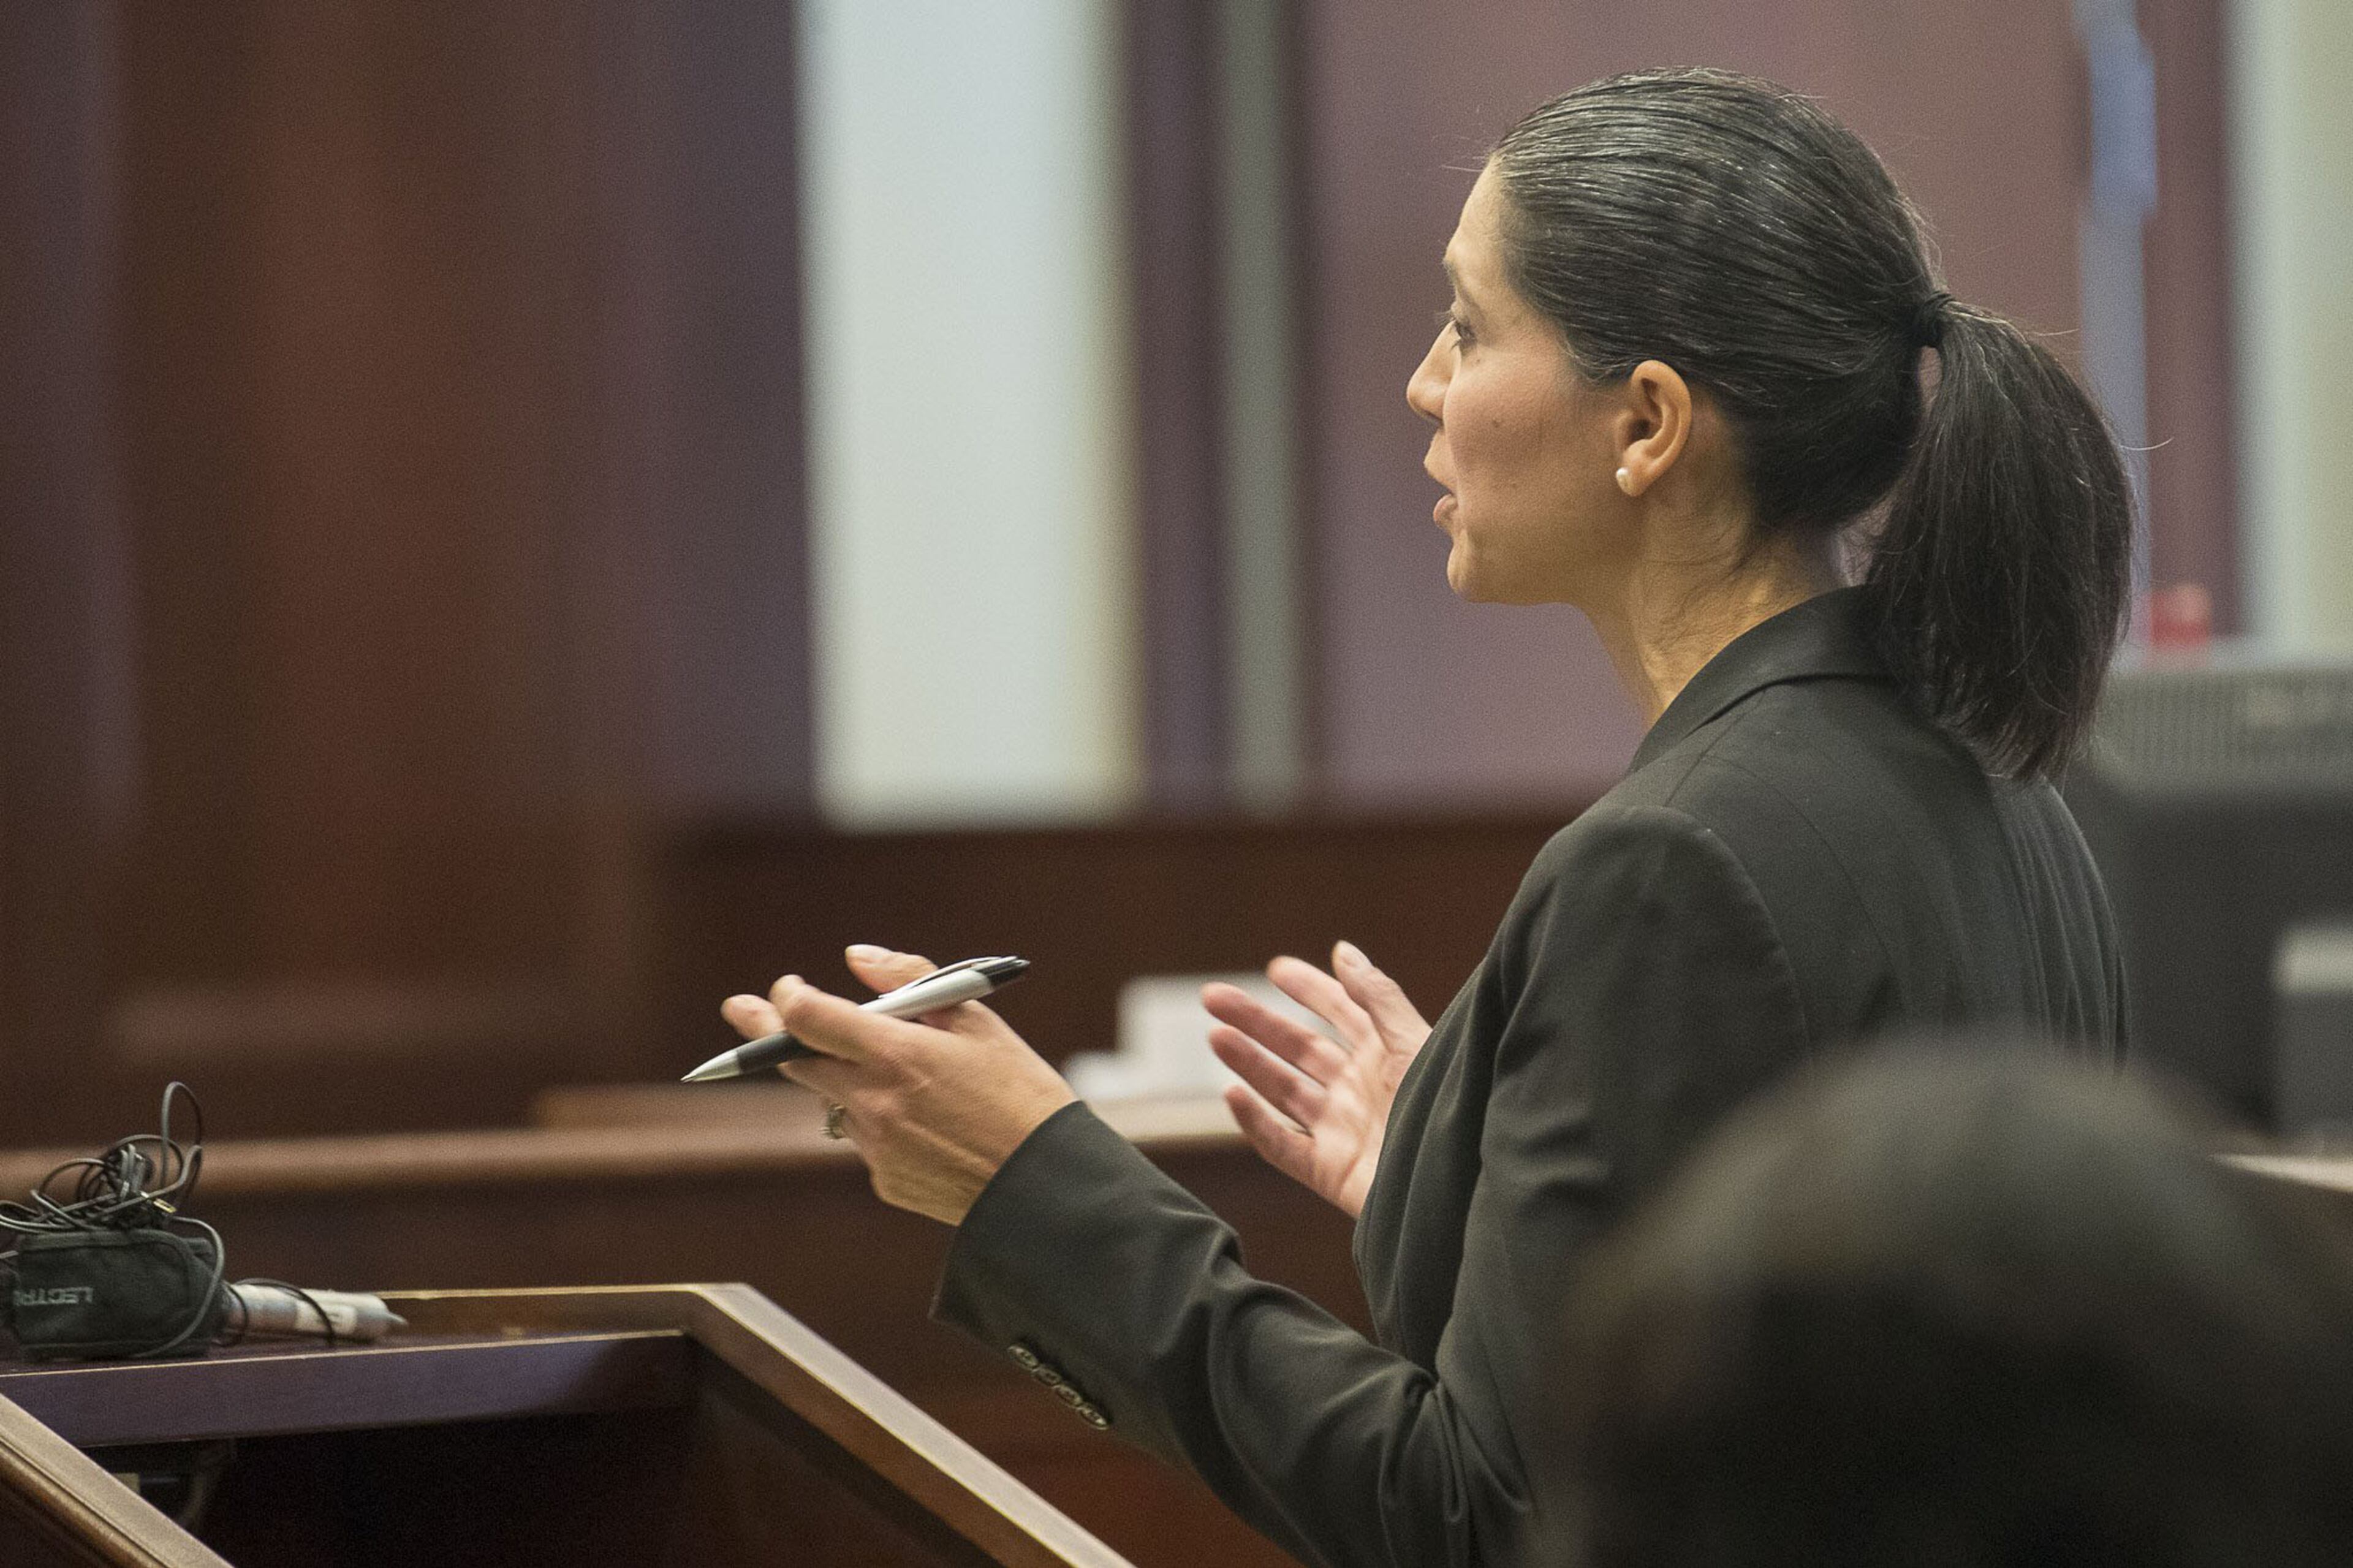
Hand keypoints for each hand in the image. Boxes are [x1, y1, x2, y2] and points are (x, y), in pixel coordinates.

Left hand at [720, 945, 1076, 1225]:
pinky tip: (929, 1125)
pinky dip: (879, 1121)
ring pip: (834, 1100)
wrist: (1050, 1187)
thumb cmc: (1025, 1095)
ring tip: (911, 1083)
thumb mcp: (979, 1022)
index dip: (787, 998)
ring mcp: (875, 1146)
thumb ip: (912, 979)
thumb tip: (857, 957)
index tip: (786, 988)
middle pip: (796, 1062)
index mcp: (899, 1054)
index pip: (809, 1018)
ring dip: (844, 1080)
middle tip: (742, 1008)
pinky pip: (864, 1139)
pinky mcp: (884, 1180)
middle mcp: (875, 1101)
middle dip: (766, 1033)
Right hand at [1203, 941, 1430, 1217]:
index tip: (1276, 968)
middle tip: (1213, 997)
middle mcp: (1360, 1091)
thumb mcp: (1415, 1045)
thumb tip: (1342, 951)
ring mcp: (1341, 1131)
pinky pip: (1282, 1146)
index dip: (1310, 990)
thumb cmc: (1447, 1113)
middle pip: (1299, 1049)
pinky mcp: (1329, 1172)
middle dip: (1257, 1022)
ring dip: (1248, 1063)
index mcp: (1387, 1057)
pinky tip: (1231, 1094)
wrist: (1459, 1191)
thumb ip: (1378, 998)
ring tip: (1216, 1036)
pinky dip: (1255, 1123)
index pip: (1341, 1014)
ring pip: (1283, 1091)